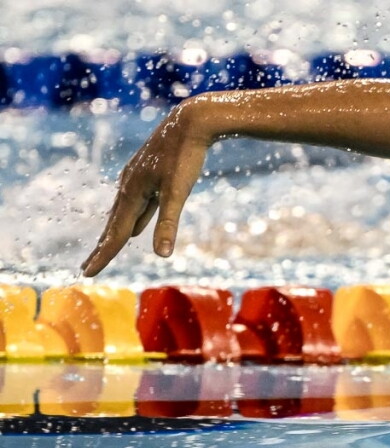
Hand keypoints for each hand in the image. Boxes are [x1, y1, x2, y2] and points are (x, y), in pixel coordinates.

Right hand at [81, 101, 209, 275]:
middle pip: (114, 225)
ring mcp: (138, 179)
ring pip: (125, 214)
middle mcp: (129, 186)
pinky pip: (138, 205)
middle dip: (103, 248)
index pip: (115, 234)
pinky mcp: (150, 175)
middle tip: (89, 268)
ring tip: (107, 248)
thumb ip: (168, 224)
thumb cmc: (185, 156)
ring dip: (115, 233)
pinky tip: (135, 225)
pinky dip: (133, 219)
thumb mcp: (179, 192)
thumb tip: (162, 255)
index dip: (103, 256)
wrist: (192, 121)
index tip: (88, 274)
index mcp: (132, 192)